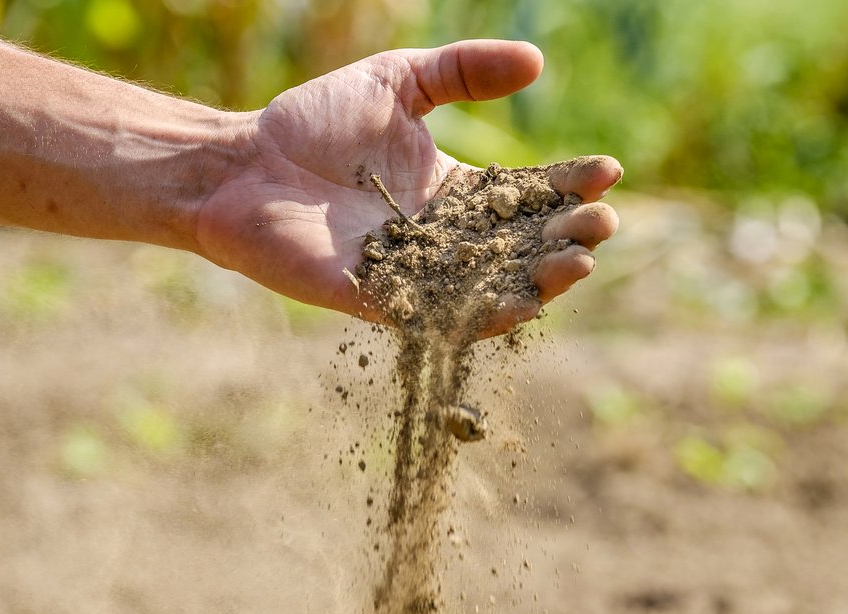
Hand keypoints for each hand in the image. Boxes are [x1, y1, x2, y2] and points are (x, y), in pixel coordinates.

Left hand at [194, 40, 621, 333]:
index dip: (568, 185)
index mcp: (455, 190)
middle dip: (568, 234)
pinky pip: (446, 317)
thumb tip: (536, 61)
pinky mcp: (386, 303)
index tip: (606, 171)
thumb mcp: (399, 80)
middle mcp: (446, 238)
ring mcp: (419, 275)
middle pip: (523, 244)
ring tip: (581, 260)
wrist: (241, 165)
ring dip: (543, 278)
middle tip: (603, 220)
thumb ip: (463, 71)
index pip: (526, 193)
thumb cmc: (312, 122)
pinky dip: (489, 314)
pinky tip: (526, 301)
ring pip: (496, 286)